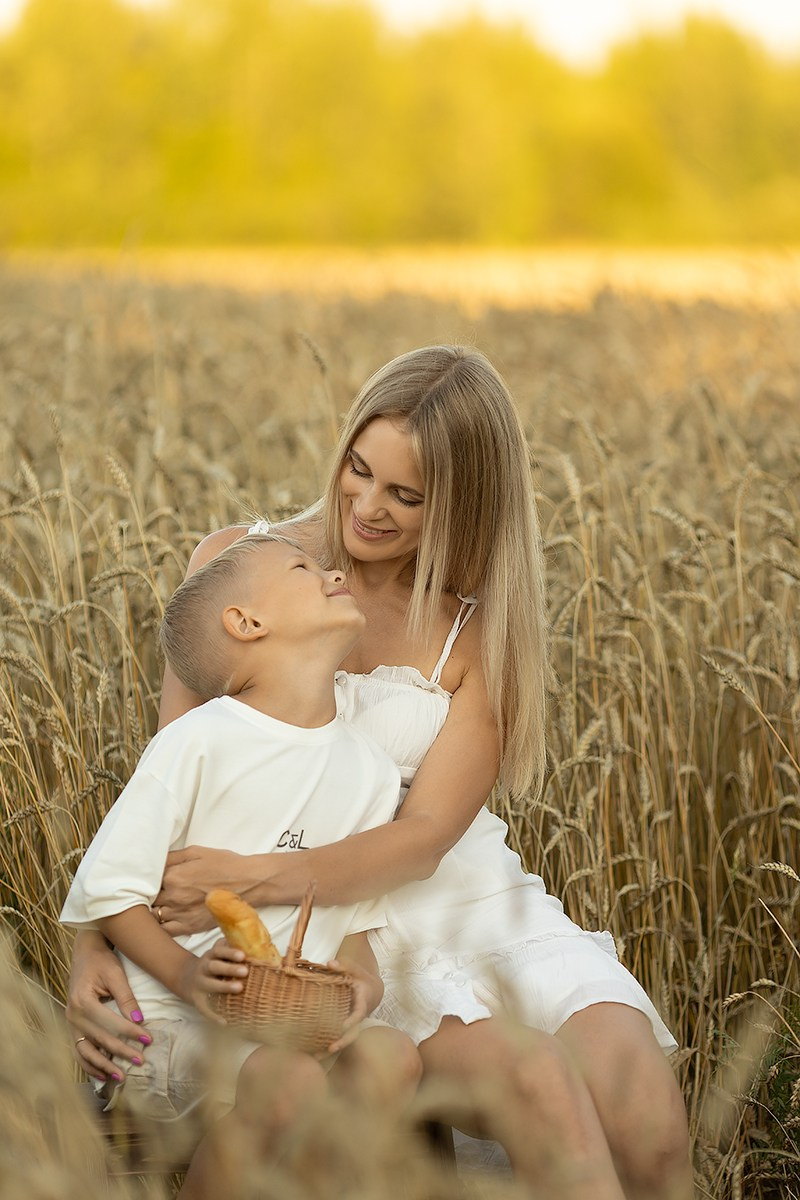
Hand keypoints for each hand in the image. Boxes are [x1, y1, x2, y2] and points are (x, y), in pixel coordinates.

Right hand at [66, 931, 151, 1080]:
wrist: (85, 952)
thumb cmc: (102, 961)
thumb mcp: (116, 975)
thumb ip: (127, 999)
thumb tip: (139, 1022)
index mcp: (83, 1001)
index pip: (110, 1023)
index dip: (130, 1033)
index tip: (148, 1040)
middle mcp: (73, 1015)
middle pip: (99, 1040)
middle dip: (121, 1052)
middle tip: (141, 1061)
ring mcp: (70, 1022)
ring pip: (85, 1051)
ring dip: (102, 1066)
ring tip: (121, 1077)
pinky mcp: (73, 1026)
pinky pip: (79, 1050)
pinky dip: (89, 1064)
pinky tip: (102, 1075)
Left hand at [154, 846, 252, 934]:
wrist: (248, 883)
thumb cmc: (224, 864)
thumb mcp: (197, 852)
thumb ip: (172, 857)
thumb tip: (153, 861)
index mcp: (172, 876)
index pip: (146, 881)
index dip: (148, 880)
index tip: (151, 880)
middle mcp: (173, 897)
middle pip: (148, 900)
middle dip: (149, 896)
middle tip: (156, 892)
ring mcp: (180, 914)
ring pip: (153, 917)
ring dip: (154, 911)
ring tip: (162, 905)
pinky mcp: (189, 927)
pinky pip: (165, 931)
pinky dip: (162, 926)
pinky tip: (168, 918)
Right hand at [177, 938, 248, 1019]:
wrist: (185, 978)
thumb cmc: (212, 964)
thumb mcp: (217, 953)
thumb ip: (231, 948)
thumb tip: (257, 945)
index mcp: (210, 955)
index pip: (219, 951)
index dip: (230, 952)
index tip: (243, 955)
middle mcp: (203, 968)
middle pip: (214, 967)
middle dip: (229, 969)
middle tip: (245, 971)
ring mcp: (199, 984)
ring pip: (210, 985)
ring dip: (224, 987)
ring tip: (239, 988)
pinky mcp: (196, 1000)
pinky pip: (204, 1008)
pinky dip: (214, 1015)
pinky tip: (225, 1021)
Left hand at [325, 958, 381, 1054]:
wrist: (371, 990)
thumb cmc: (362, 978)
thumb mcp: (355, 969)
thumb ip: (344, 965)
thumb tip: (329, 963)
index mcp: (362, 1004)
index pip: (358, 1014)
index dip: (352, 1021)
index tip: (343, 1026)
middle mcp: (357, 1018)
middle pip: (353, 1033)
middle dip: (343, 1042)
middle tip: (331, 1048)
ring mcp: (352, 1025)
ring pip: (345, 1040)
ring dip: (332, 1049)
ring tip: (316, 1058)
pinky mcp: (345, 1028)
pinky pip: (338, 1039)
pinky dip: (327, 1048)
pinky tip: (313, 1054)